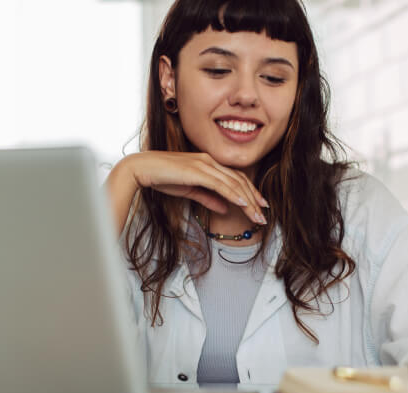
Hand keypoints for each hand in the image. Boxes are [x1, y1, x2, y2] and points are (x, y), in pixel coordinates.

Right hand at [125, 151, 267, 225]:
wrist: (142, 169)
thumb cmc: (163, 178)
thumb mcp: (190, 191)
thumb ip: (209, 198)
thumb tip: (225, 208)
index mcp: (209, 164)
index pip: (235, 178)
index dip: (250, 192)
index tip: (259, 206)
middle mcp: (210, 161)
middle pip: (239, 181)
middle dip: (254, 199)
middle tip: (264, 215)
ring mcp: (204, 165)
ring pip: (233, 184)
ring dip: (248, 201)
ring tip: (257, 216)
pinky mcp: (197, 171)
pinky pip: (220, 184)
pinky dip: (234, 194)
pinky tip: (243, 204)